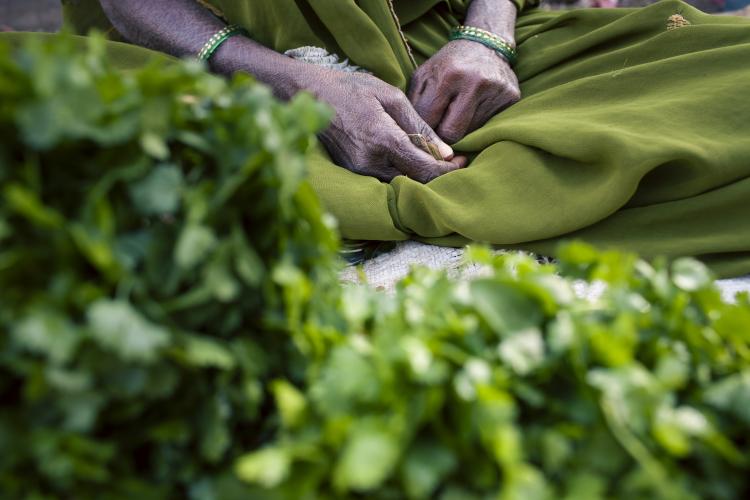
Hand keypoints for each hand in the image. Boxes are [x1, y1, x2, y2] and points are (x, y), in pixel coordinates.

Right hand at [304, 69, 466, 182]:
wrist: (310, 95)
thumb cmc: (353, 89)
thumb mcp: (391, 97)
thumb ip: (420, 127)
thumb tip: (446, 153)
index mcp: (383, 140)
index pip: (425, 170)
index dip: (449, 170)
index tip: (463, 161)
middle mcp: (370, 162)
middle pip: (415, 182)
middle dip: (438, 174)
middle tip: (454, 160)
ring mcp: (359, 170)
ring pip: (401, 183)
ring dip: (421, 175)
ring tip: (436, 158)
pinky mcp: (353, 172)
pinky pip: (385, 178)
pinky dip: (403, 173)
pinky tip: (413, 159)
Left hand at [409, 39, 520, 143]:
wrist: (486, 44)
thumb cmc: (448, 64)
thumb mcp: (424, 75)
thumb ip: (414, 104)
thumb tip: (414, 137)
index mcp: (449, 75)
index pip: (431, 122)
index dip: (424, 131)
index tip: (424, 131)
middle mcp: (475, 83)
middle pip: (453, 134)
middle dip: (444, 135)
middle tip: (441, 128)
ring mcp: (496, 91)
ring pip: (471, 133)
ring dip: (462, 129)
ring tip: (460, 113)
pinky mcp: (511, 98)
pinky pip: (488, 126)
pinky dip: (478, 123)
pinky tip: (476, 109)